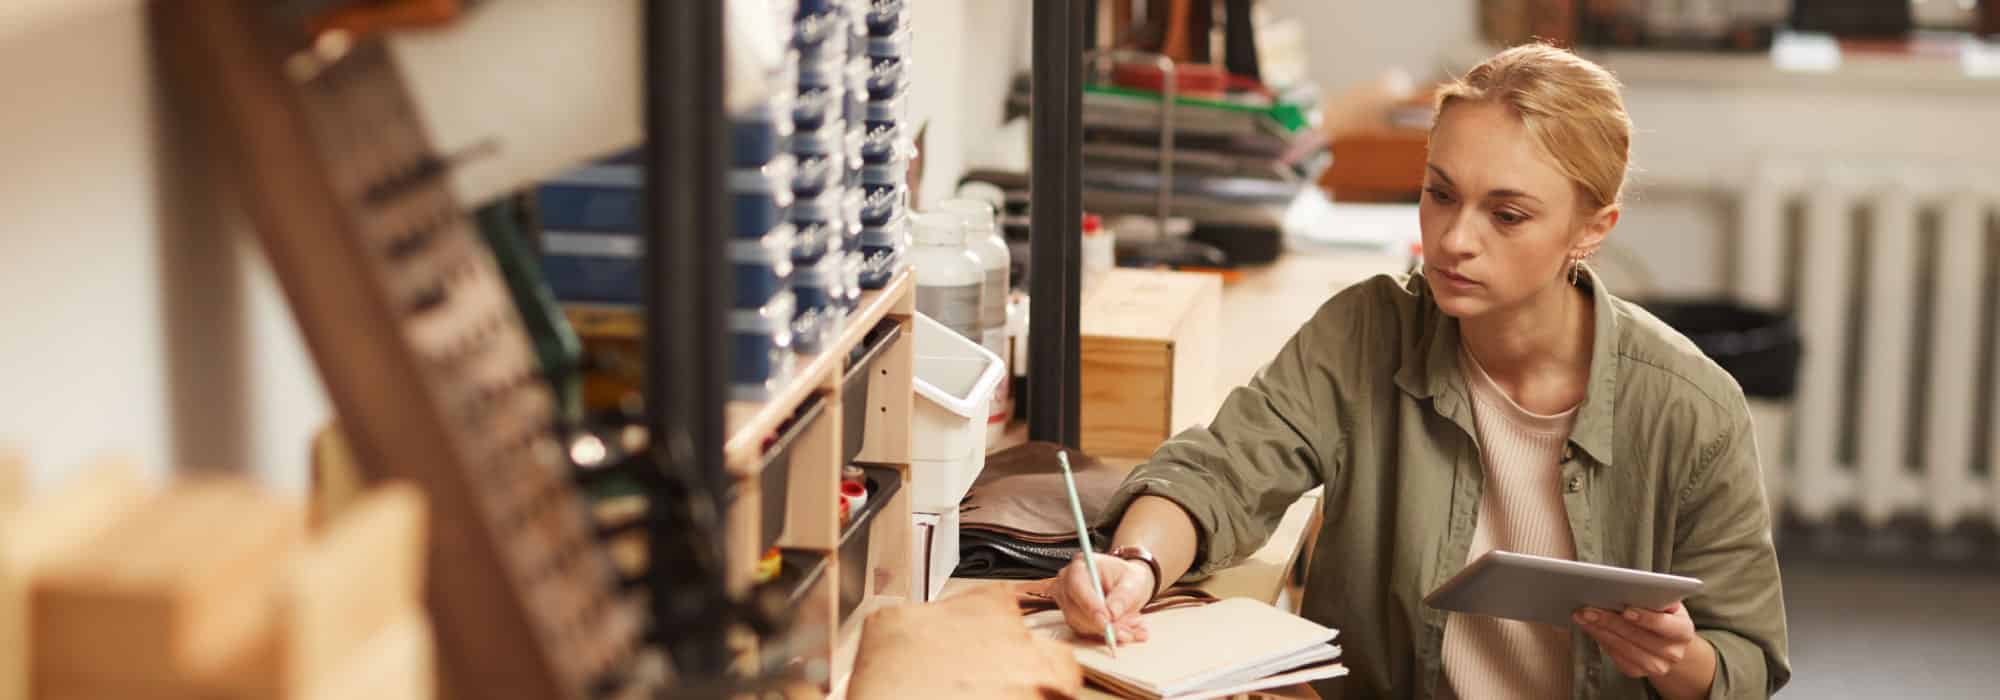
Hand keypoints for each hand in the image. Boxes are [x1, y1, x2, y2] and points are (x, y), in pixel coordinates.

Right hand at [1052, 552, 1155, 642]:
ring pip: (1080, 624)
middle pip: (1074, 609)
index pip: (1077, 585)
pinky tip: (1123, 632)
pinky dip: (1105, 635)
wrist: (1128, 586)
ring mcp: (1067, 602)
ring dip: (1106, 632)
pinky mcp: (1073, 618)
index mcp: (1081, 565)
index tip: (1107, 620)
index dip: (1090, 604)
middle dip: (1101, 624)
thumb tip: (1112, 613)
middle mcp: (1067, 583)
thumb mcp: (1133, 582)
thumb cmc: (1128, 579)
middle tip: (1125, 632)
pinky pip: (1086, 632)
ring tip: (1130, 631)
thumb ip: (1122, 597)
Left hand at [1573, 603, 1700, 679]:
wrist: (1668, 641)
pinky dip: (1602, 642)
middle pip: (1638, 637)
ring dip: (1601, 632)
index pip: (1664, 625)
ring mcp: (1657, 666)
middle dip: (1611, 622)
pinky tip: (1591, 629)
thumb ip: (1654, 596)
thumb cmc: (1663, 614)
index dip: (1645, 618)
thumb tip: (1629, 586)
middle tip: (1589, 610)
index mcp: (1683, 631)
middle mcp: (1673, 652)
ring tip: (1584, 618)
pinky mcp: (1639, 673)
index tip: (1626, 610)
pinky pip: (1618, 659)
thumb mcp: (1665, 601)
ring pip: (1625, 650)